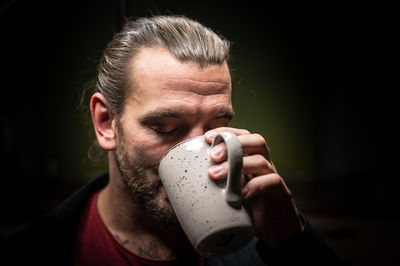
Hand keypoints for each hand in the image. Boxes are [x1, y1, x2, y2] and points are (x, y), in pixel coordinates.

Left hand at [204, 127, 303, 247]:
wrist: (274, 229)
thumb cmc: (247, 207)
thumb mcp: (229, 191)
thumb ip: (214, 185)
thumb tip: (180, 187)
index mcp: (251, 159)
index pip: (243, 136)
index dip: (227, 133)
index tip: (206, 137)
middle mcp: (264, 164)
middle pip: (256, 141)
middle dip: (233, 144)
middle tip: (212, 156)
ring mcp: (273, 177)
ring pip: (261, 161)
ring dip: (237, 165)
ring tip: (215, 175)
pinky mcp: (280, 194)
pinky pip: (272, 182)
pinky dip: (256, 185)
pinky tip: (241, 194)